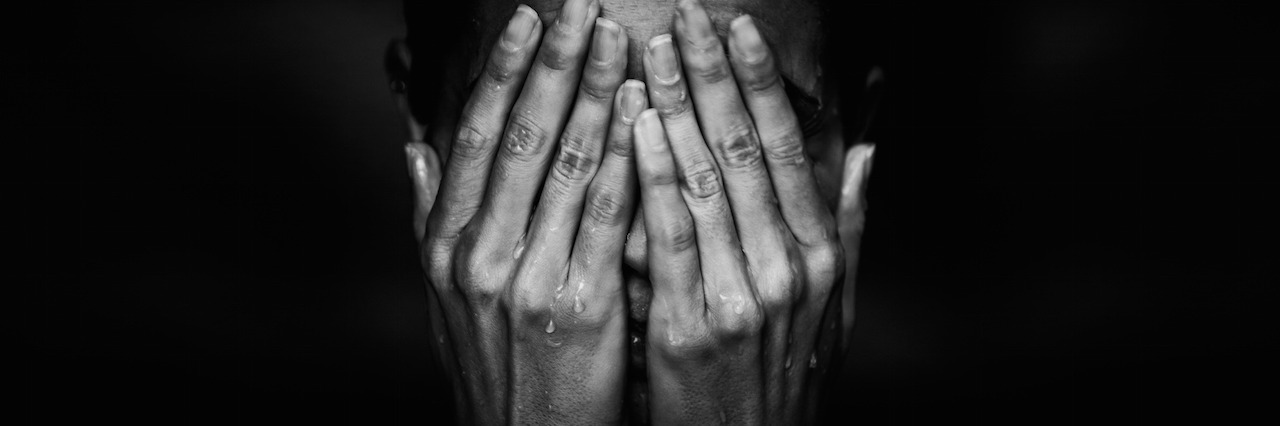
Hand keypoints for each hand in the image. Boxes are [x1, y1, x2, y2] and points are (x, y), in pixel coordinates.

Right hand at [404, 0, 643, 422]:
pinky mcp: (582, 305)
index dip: (504, 71)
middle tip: (583, 7)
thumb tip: (415, 145)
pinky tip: (646, 113)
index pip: (476, 136)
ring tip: (621, 39)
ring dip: (596, 94)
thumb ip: (431, 216)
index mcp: (446, 245)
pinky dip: (627, 157)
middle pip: (521, 136)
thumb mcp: (442, 297)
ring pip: (564, 165)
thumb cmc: (494, 367)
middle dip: (556, 65)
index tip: (530, 20)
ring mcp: (528, 278)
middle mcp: (478, 255)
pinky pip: (607, 216)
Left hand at [633, 1, 873, 422]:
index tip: (737, 28)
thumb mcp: (834, 310)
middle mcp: (786, 268)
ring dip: (678, 104)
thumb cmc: (782, 382)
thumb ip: (848, 228)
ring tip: (651, 47)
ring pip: (707, 179)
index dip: (761, 82)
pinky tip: (639, 121)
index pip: (786, 148)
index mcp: (818, 255)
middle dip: (713, 74)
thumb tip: (864, 152)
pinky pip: (672, 234)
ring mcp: (742, 296)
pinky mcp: (692, 328)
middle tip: (686, 13)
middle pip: (745, 150)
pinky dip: (656, 171)